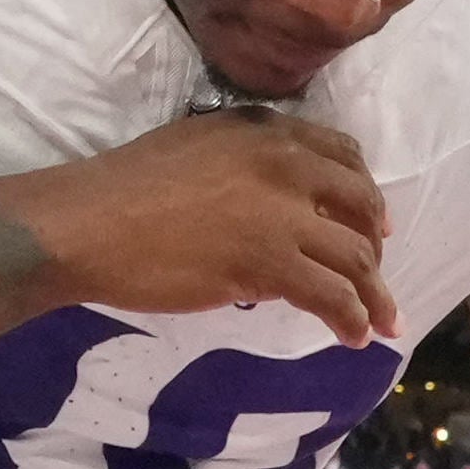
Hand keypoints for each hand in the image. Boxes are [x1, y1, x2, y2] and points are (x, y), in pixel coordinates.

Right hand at [9, 106, 392, 345]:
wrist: (89, 224)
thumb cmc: (124, 188)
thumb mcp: (195, 146)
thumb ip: (245, 162)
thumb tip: (273, 204)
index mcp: (265, 131)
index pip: (343, 156)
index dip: (366, 194)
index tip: (374, 224)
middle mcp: (284, 164)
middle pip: (362, 204)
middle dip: (377, 245)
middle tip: (377, 277)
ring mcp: (281, 214)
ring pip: (355, 256)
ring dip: (375, 295)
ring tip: (381, 324)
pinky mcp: (269, 264)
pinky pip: (332, 295)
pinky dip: (351, 319)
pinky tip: (352, 337)